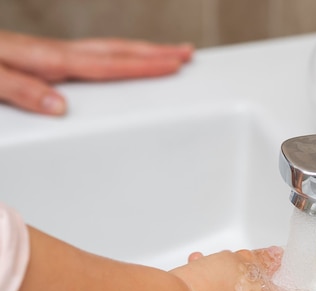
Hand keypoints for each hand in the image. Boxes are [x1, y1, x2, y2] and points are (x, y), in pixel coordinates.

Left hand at [0, 30, 192, 114]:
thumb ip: (21, 90)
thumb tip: (62, 106)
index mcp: (46, 62)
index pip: (107, 64)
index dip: (144, 64)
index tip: (175, 63)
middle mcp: (53, 55)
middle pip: (116, 51)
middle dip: (155, 53)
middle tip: (187, 52)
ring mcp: (49, 56)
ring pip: (107, 51)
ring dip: (140, 52)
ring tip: (165, 55)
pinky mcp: (41, 60)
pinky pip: (91, 58)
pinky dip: (115, 58)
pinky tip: (118, 63)